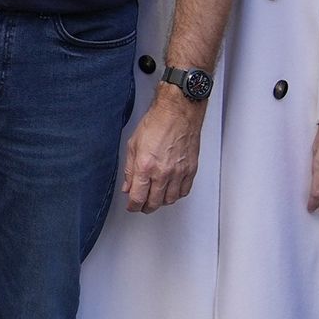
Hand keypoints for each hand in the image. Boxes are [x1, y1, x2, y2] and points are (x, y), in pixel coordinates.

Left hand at [121, 87, 204, 212]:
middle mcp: (163, 173)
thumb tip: (128, 186)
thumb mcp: (133, 145)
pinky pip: (184, 191)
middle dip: (145, 207)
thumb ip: (129, 169)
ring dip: (161, 202)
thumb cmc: (157, 122)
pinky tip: (170, 190)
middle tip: (141, 204)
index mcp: (145, 167)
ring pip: (170, 200)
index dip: (133, 206)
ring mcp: (179, 173)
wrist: (178, 112)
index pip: (138, 198)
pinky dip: (176, 195)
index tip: (131, 206)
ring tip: (155, 197)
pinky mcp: (191, 170)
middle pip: (154, 203)